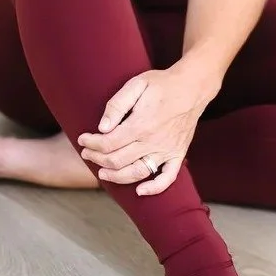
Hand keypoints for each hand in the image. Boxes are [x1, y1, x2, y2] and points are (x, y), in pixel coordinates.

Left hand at [77, 66, 209, 195]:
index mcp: (141, 124)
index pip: (108, 143)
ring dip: (116, 177)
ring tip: (103, 173)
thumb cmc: (162, 84)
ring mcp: (166, 150)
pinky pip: (167, 178)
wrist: (192, 87)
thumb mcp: (136, 84)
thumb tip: (102, 127)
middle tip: (87, 153)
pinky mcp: (177, 155)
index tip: (83, 139)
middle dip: (97, 159)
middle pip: (118, 160)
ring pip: (137, 173)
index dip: (91, 143)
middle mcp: (153, 141)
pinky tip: (140, 191)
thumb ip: (117, 105)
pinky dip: (154, 188)